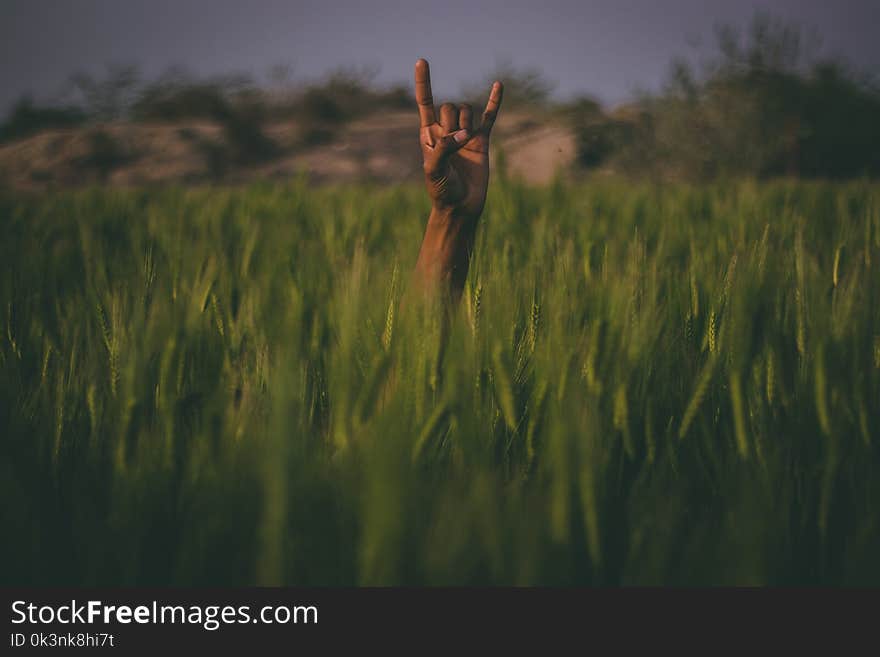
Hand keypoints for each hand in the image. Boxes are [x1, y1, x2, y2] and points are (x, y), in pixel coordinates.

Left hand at [415, 58, 502, 218]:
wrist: (461, 206)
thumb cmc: (442, 190)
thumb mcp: (434, 170)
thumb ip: (445, 148)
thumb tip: (465, 133)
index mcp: (428, 134)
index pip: (424, 102)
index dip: (423, 82)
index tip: (421, 60)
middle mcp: (446, 130)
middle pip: (450, 107)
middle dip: (451, 122)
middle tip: (452, 147)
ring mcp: (465, 134)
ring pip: (467, 110)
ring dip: (466, 124)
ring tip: (464, 146)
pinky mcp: (482, 140)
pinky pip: (489, 117)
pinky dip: (494, 101)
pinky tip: (498, 85)